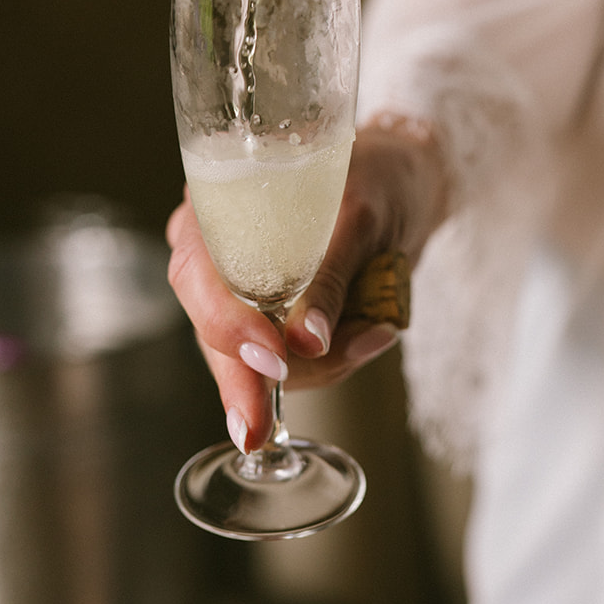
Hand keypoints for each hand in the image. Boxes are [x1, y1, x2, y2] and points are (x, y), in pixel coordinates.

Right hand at [166, 118, 446, 451]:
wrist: (407, 180)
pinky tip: (373, 334)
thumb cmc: (378, 177)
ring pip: (249, 361)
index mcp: (219, 204)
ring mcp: (241, 292)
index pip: (196, 272)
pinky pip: (288, 362)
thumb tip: (306, 342)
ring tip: (377, 331)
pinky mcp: (274, 321)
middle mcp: (216, 250)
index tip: (271, 359)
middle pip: (212, 329)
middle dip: (252, 379)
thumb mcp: (361, 216)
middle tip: (266, 426)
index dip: (226, 322)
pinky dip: (331, 362)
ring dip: (315, 366)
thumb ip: (330, 275)